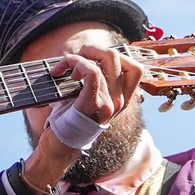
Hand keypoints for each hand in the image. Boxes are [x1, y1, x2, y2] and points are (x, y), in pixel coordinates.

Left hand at [22, 45, 143, 189]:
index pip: (135, 68)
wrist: (59, 146)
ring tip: (64, 67)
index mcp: (122, 99)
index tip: (92, 60)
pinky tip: (62, 72)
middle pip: (118, 56)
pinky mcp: (94, 105)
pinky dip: (76, 63)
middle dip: (94, 48)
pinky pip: (92, 72)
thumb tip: (90, 52)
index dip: (114, 55)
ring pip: (105, 61)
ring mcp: (110, 104)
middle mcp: (120, 101)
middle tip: (76, 57)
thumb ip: (97, 79)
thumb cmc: (69, 119)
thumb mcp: (88, 97)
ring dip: (78, 56)